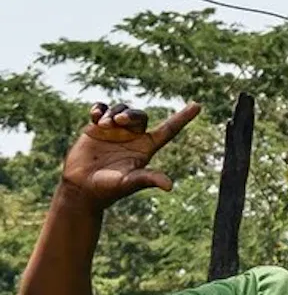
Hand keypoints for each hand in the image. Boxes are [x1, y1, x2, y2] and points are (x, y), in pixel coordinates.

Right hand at [55, 103, 195, 208]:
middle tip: (119, 121)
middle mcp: (132, 138)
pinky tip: (95, 117)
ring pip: (121, 110)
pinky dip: (99, 109)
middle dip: (131, 114)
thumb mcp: (129, 183)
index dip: (183, 118)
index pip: (169, 130)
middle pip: (140, 116)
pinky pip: (101, 110)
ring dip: (113, 113)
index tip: (198, 105)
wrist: (81, 188)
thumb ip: (147, 179)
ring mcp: (114, 132)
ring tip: (103, 124)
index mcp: (146, 148)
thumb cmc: (107, 189)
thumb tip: (169, 186)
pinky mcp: (95, 129)